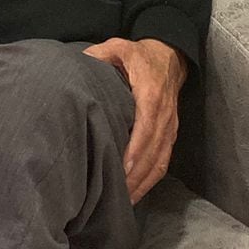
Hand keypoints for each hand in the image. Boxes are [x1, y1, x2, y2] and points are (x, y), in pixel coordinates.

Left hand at [83, 37, 187, 203]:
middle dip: (136, 174)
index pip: (146, 126)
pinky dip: (150, 180)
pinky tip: (135, 194)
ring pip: (159, 160)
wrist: (170, 57)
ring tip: (123, 200)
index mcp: (151, 94)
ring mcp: (170, 127)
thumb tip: (77, 64)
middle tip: (116, 194)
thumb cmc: (139, 56)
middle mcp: (164, 114)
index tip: (123, 167)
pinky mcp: (170, 135)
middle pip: (153, 150)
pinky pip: (163, 161)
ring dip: (142, 182)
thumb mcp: (118, 47)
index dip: (137, 149)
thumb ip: (99, 55)